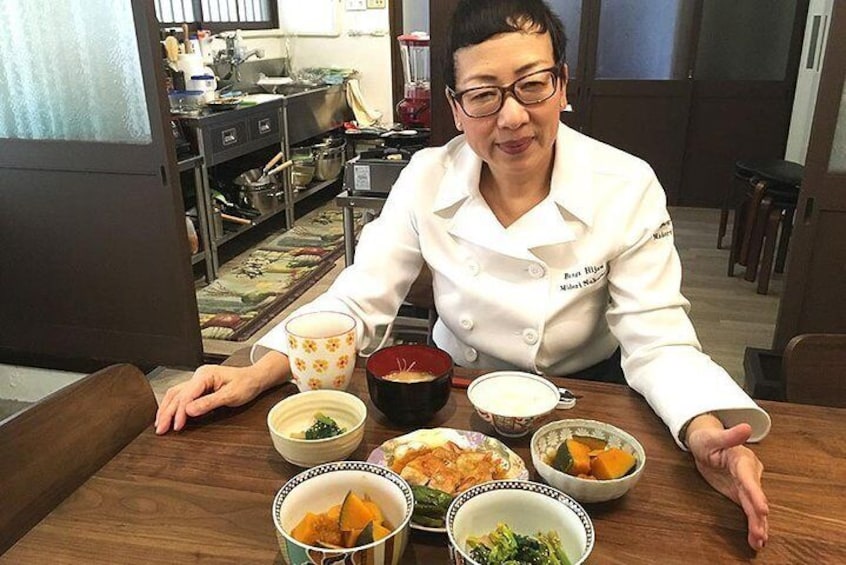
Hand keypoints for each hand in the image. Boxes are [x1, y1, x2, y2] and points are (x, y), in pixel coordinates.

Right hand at [155, 351, 290, 434]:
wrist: (255, 378)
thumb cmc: (246, 384)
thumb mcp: (231, 395)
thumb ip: (209, 403)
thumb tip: (189, 411)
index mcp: (205, 375)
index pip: (186, 395)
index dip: (179, 412)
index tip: (176, 426)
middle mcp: (198, 376)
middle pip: (177, 395)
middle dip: (167, 413)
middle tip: (161, 430)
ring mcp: (197, 381)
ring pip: (175, 394)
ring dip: (166, 409)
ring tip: (159, 425)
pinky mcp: (199, 387)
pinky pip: (181, 395)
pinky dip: (172, 406)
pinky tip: (168, 415)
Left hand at [686, 415, 768, 550]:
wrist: (705, 444)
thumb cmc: (707, 439)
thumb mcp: (712, 436)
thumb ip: (729, 435)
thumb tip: (746, 427)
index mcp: (742, 459)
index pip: (749, 478)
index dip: (756, 494)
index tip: (763, 509)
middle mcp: (749, 473)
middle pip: (754, 496)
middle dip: (758, 515)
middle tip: (760, 534)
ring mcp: (746, 485)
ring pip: (753, 506)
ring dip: (757, 524)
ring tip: (759, 541)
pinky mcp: (741, 493)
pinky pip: (748, 509)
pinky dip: (753, 523)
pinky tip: (757, 538)